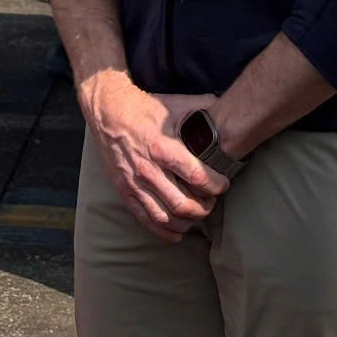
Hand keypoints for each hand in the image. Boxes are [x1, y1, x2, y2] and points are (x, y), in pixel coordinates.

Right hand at [78, 71, 227, 241]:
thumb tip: (229, 115)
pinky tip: (178, 233)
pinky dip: (164, 231)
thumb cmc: (146, 108)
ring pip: (165, 217)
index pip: (197, 176)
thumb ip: (204, 109)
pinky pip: (145, 219)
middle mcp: (148, 169)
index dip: (216, 185)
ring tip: (198, 215)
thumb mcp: (176, 104)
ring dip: (186, 222)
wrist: (108, 111)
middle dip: (204, 208)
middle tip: (213, 202)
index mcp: (163, 147)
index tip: (224, 184)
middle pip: (182, 204)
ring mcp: (134, 183)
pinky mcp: (124, 191)